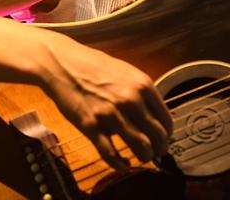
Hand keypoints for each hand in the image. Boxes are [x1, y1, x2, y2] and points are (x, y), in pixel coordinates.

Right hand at [36, 32, 172, 169]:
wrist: (62, 64)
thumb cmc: (93, 67)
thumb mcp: (126, 72)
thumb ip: (141, 92)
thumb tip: (154, 114)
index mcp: (142, 85)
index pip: (166, 120)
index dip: (166, 135)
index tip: (163, 140)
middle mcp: (130, 100)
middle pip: (157, 136)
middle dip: (159, 149)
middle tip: (156, 154)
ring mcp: (110, 114)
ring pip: (140, 146)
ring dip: (144, 157)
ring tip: (142, 158)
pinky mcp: (91, 126)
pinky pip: (110, 153)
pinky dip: (119, 163)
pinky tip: (122, 164)